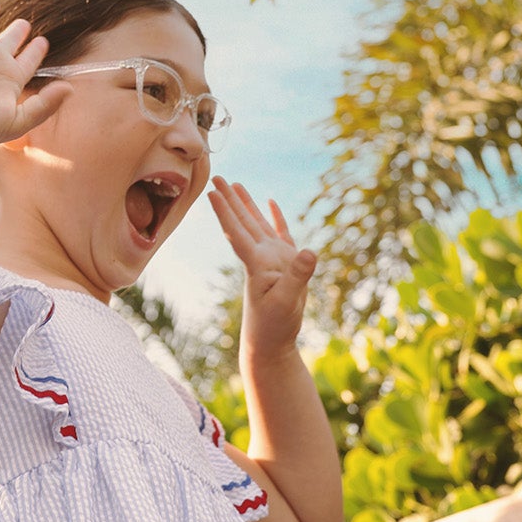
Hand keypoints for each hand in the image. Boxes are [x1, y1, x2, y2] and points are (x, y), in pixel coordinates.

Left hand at [207, 177, 317, 367]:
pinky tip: (270, 202)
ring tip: (235, 183)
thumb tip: (308, 251)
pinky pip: (280, 234)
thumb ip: (297, 276)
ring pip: (257, 225)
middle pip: (242, 223)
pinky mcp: (284, 265)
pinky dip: (275, 217)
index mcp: (257, 265)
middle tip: (216, 176)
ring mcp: (272, 260)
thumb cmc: (275, 326)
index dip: (226, 212)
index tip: (212, 192)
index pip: (238, 233)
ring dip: (246, 204)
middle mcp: (261, 258)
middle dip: (230, 200)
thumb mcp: (288, 302)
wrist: (271, 344)